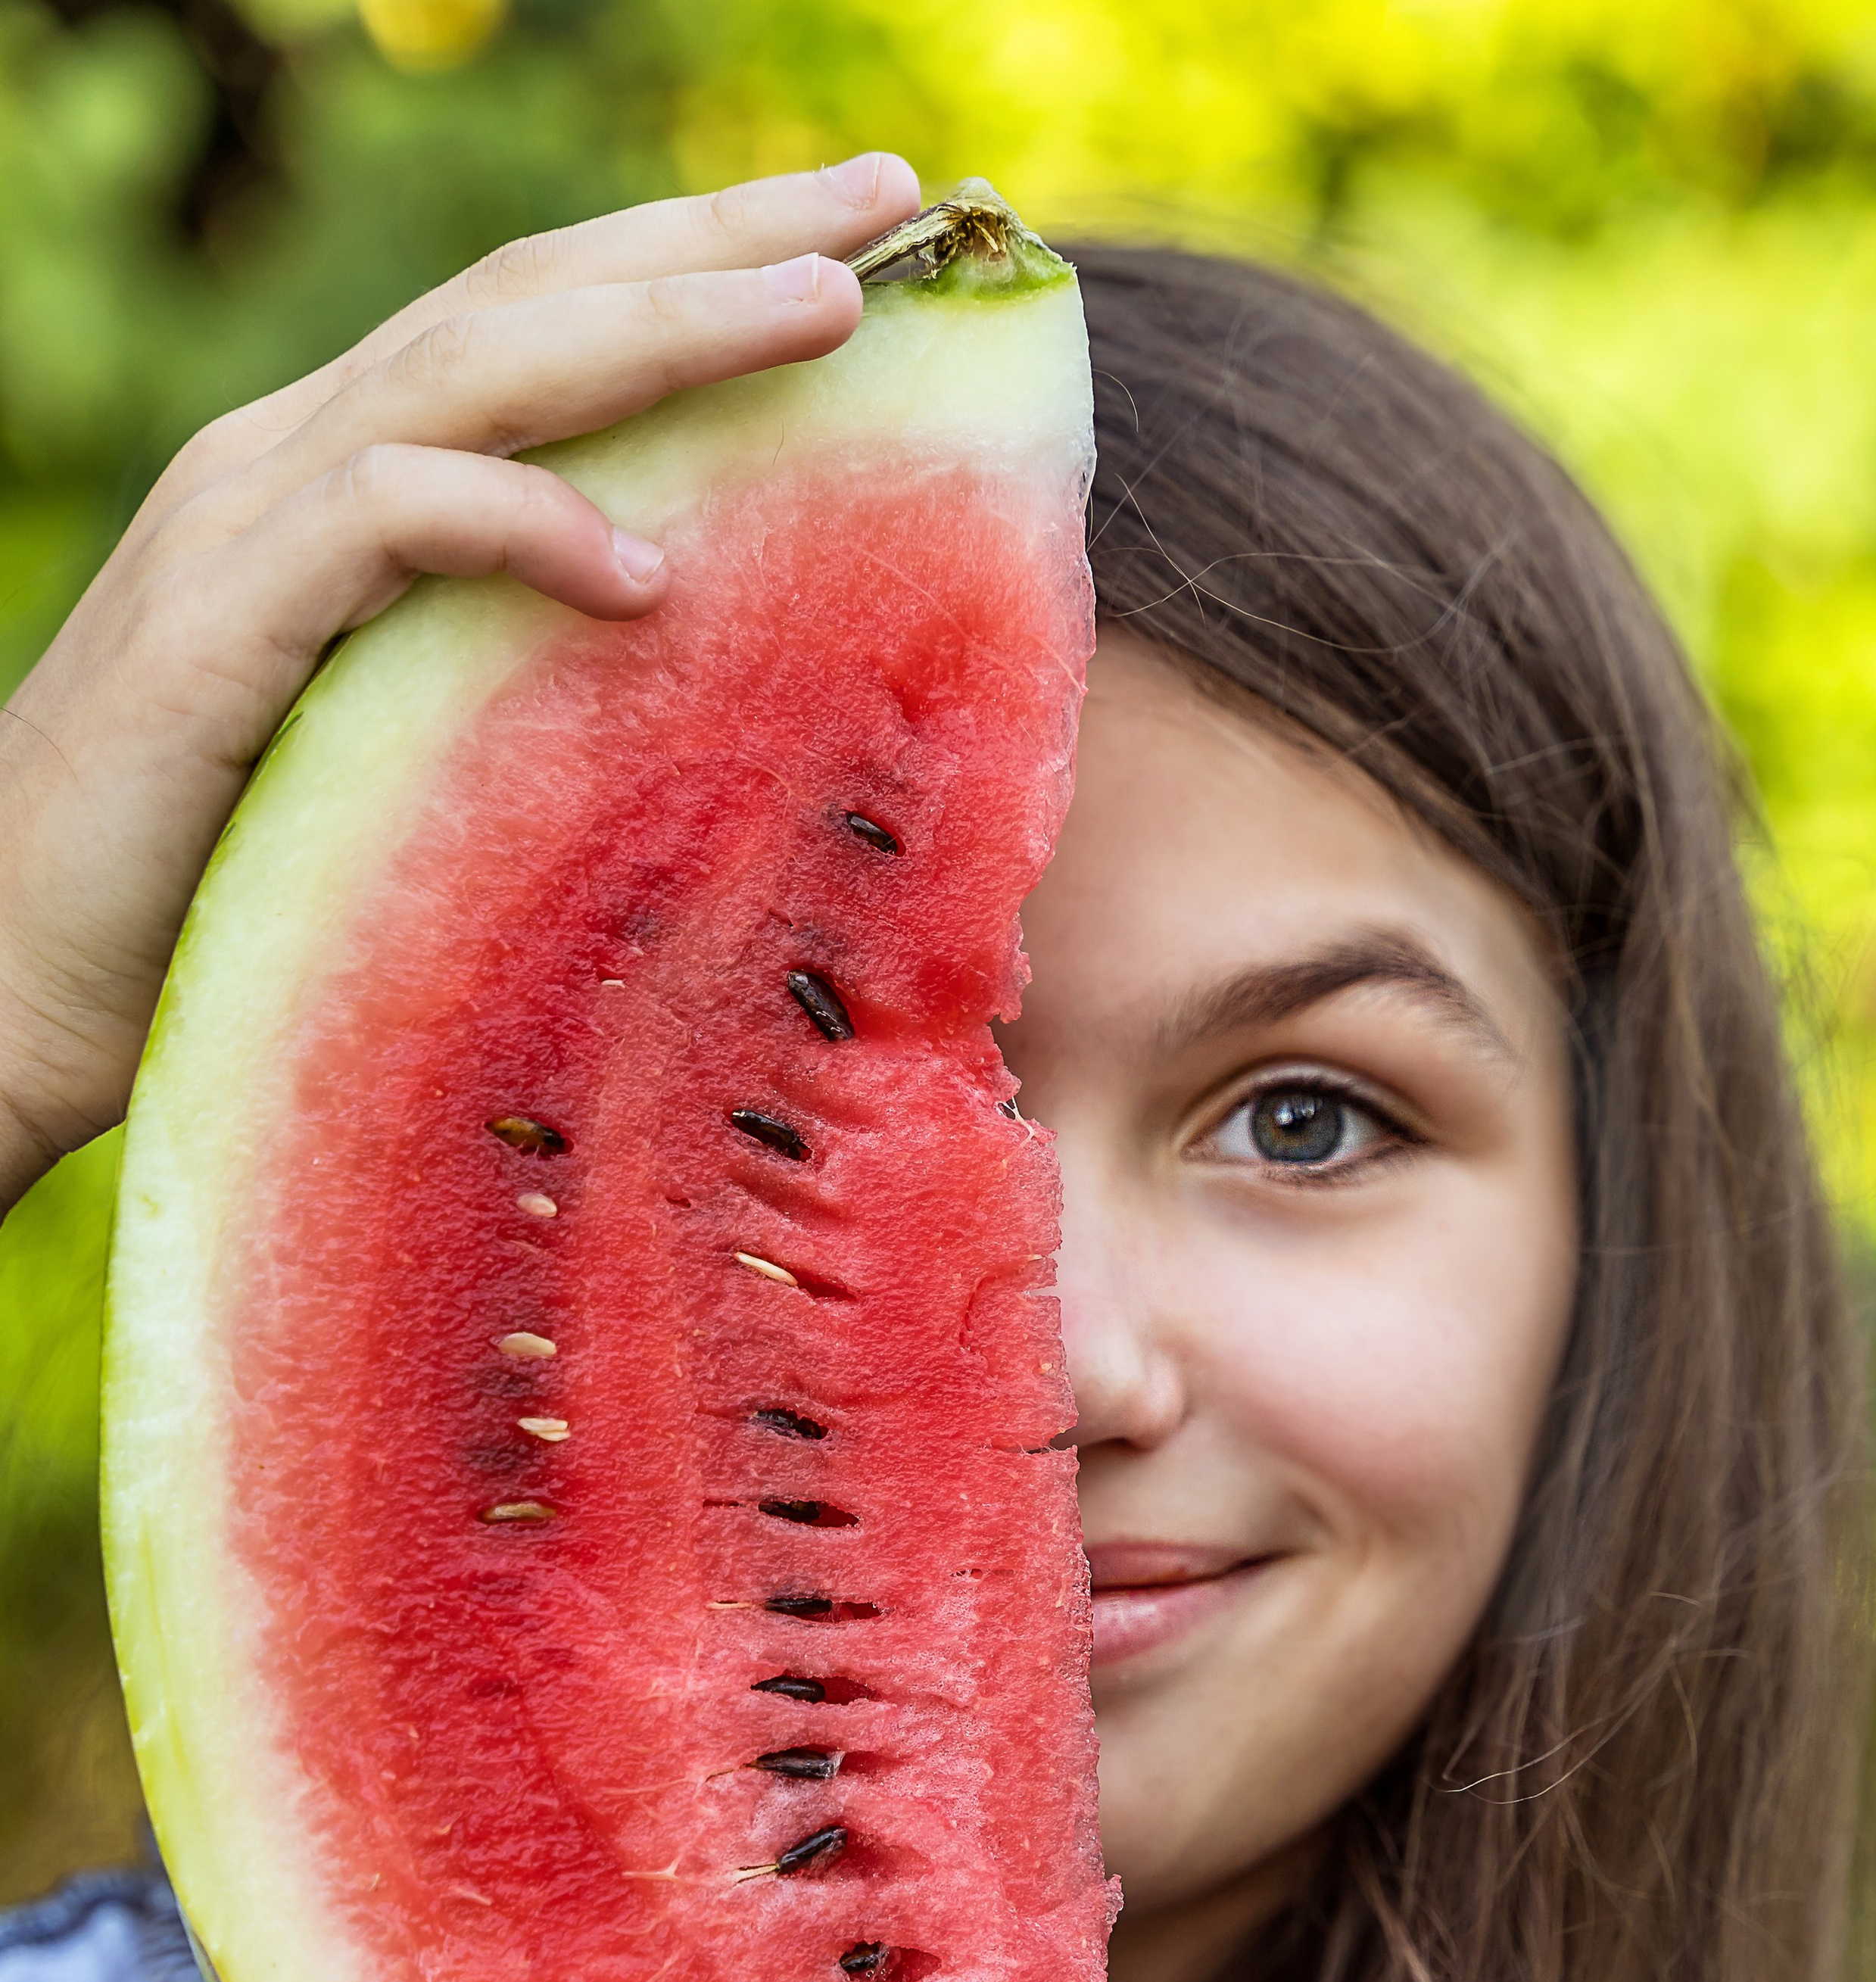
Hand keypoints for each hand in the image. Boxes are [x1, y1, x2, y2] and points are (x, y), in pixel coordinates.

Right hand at [0, 154, 924, 1214]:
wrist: (8, 980)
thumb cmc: (215, 890)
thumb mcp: (396, 756)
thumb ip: (507, 681)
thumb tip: (686, 679)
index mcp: (341, 479)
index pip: (535, 327)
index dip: (690, 264)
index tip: (858, 244)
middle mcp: (292, 459)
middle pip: (528, 296)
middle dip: (712, 239)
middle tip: (885, 205)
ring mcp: (246, 523)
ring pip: (473, 366)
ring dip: (660, 328)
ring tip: (827, 310)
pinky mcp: (220, 620)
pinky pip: (389, 520)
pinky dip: (520, 523)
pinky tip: (646, 568)